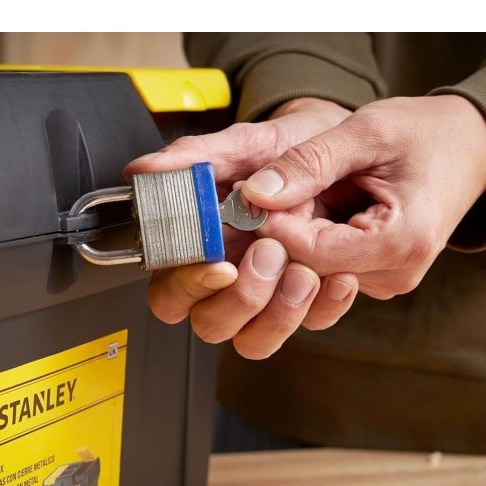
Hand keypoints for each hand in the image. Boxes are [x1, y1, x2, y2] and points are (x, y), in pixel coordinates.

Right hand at [124, 98, 358, 358]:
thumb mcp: (245, 144)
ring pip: (255, 340)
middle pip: (210, 324)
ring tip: (304, 271)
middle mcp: (228, 280)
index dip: (188, 286)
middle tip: (269, 254)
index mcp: (199, 248)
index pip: (169, 293)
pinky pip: (311, 325)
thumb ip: (193, 158)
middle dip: (241, 299)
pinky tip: (339, 275)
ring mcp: (268, 295)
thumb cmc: (286, 147)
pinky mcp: (308, 301)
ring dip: (280, 313)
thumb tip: (143, 170)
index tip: (220, 265)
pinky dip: (326, 306)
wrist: (341, 145)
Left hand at [243, 95, 485, 298]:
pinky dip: (312, 236)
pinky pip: (326, 265)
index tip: (252, 193)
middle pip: (309, 267)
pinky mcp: (376, 277)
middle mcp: (396, 274)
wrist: (473, 146)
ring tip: (308, 190)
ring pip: (313, 269)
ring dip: (297, 232)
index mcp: (402, 243)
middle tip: (275, 186)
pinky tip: (319, 205)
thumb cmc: (426, 133)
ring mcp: (386, 281)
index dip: (274, 225)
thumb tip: (253, 194)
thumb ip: (309, 162)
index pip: (312, 253)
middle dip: (283, 228)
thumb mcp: (367, 132)